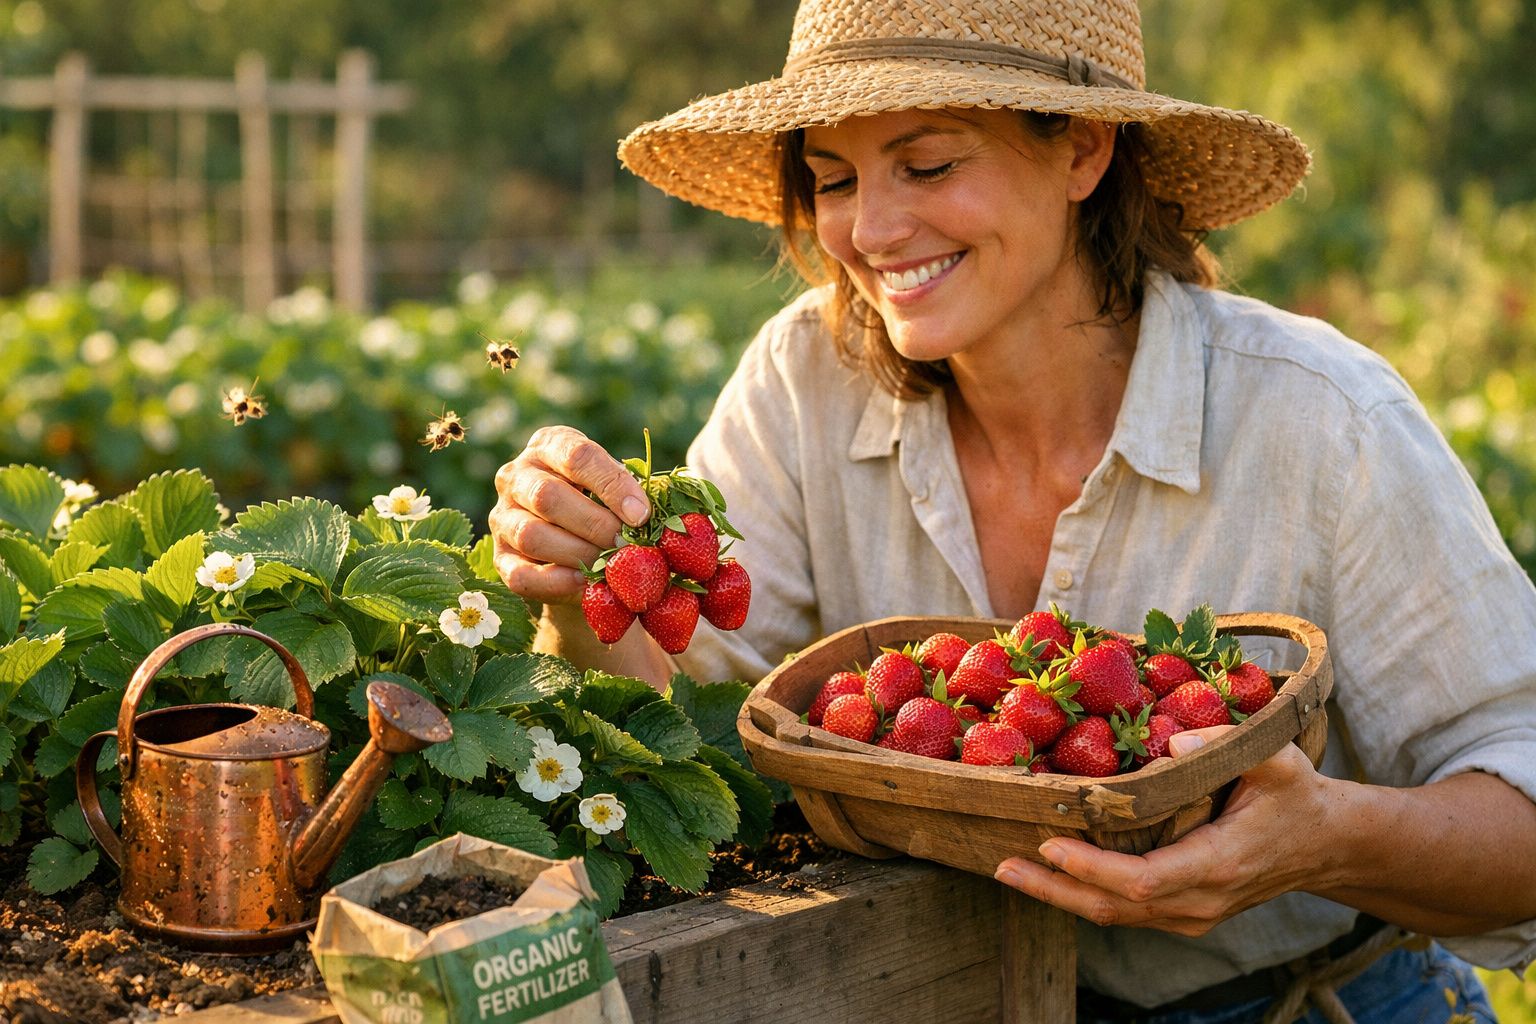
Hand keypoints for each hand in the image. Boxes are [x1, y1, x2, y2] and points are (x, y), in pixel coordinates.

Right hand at [488, 426, 649, 604]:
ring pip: (531, 535)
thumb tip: (648, 518)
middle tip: (627, 545)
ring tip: (609, 566)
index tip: (642, 515)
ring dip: (577, 554)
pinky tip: (583, 583)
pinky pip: (520, 574)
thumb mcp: (617, 489)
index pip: (578, 456)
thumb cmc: (605, 506)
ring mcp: (502, 516)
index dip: (612, 486)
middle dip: (594, 525)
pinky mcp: (500, 557)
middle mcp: (516, 475)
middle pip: (548, 496)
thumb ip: (631, 494)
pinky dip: (555, 582)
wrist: (576, 546)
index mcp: (550, 445)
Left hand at [993, 726, 1338, 935]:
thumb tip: (1169, 741)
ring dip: (1060, 895)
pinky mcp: (1183, 914)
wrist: (1326, 845)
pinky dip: (1083, 894)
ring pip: (1114, 916)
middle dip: (1054, 889)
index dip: (1092, 869)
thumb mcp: (1275, 758)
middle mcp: (1200, 901)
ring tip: (1010, 869)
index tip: (1049, 844)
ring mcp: (1191, 915)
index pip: (1143, 880)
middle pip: (1114, 909)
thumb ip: (1224, 743)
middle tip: (1003, 865)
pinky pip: (1125, 912)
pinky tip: (1050, 874)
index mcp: (1218, 863)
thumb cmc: (1296, 796)